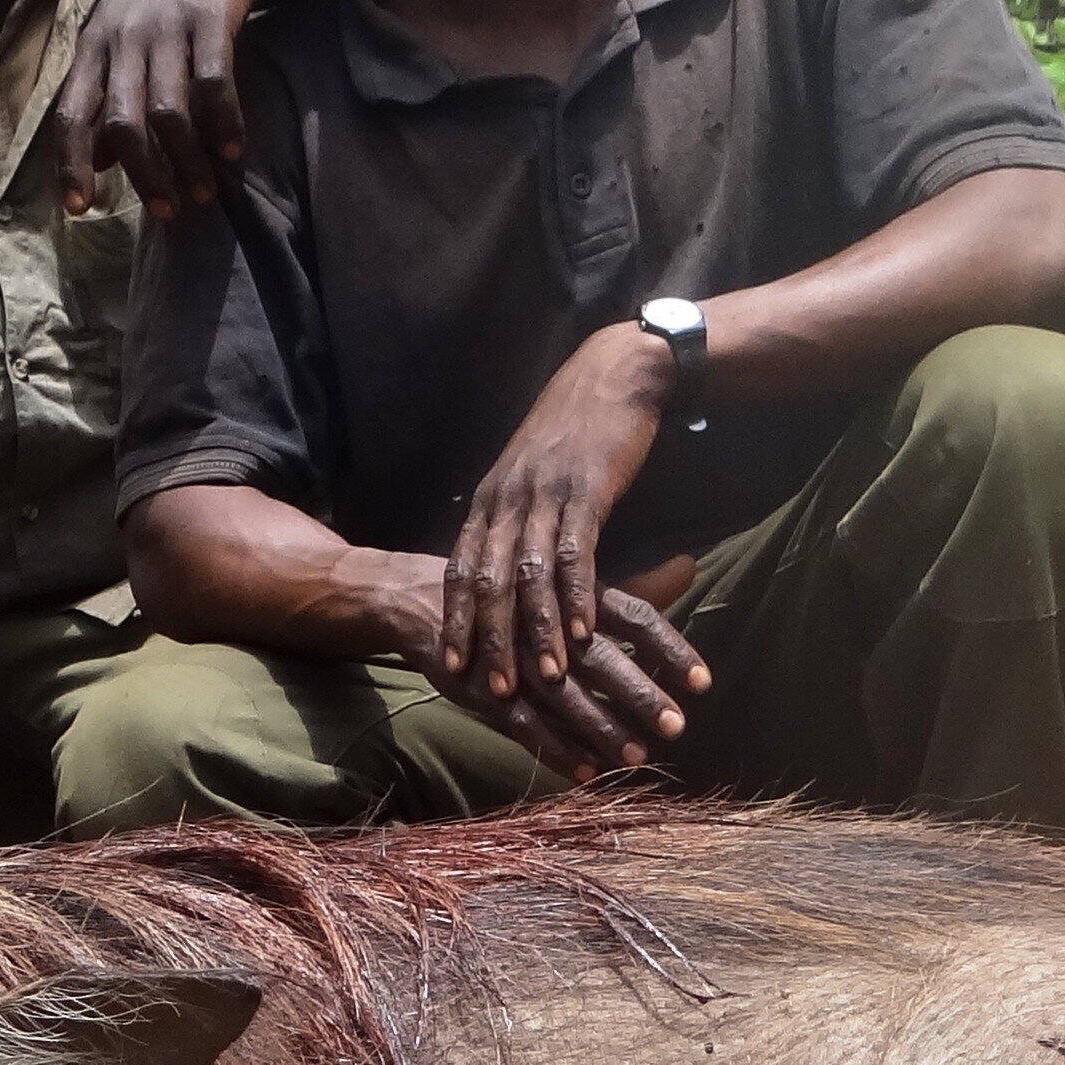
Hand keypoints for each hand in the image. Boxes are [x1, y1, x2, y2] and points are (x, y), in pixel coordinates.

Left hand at [62, 0, 257, 214]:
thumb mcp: (118, 35)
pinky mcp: (211, 16)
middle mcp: (123, 38)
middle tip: (166, 210)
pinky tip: (232, 150)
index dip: (71, 163)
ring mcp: (167, 27)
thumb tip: (97, 159)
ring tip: (202, 191)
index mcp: (94, 46)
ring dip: (185, 160)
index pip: (71, 113)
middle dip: (142, 175)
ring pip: (168, 111)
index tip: (79, 207)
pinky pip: (214, 83)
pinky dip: (223, 123)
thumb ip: (105, 93)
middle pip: (121, 122)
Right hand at [374, 552, 706, 784]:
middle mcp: (549, 626)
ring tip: (639, 757)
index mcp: (575, 594)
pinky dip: (557, 750)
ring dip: (603, 730)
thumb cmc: (518, 592)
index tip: (703, 681)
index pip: (634, 617)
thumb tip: (692, 566)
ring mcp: (517, 661)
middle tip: (677, 726)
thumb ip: (636, 585)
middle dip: (640, 696)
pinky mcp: (488, 691)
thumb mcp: (574, 582)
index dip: (669, 648)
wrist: (428, 600)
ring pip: (566, 699)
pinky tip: (588, 773)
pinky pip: (526, 726)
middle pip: (602, 661)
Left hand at [439, 324, 711, 717]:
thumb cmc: (574, 428)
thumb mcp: (530, 472)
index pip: (461, 568)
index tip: (449, 666)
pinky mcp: (587, 492)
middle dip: (487, 639)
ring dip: (535, 631)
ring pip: (528, 576)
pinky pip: (577, 554)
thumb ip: (514, 515)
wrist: (615, 375)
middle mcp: (508, 499)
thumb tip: (503, 562)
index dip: (455, 619)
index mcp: (490, 498)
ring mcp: (545, 495)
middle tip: (490, 690)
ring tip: (540, 678)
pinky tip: (584, 634)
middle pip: (487, 581)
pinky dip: (577, 597)